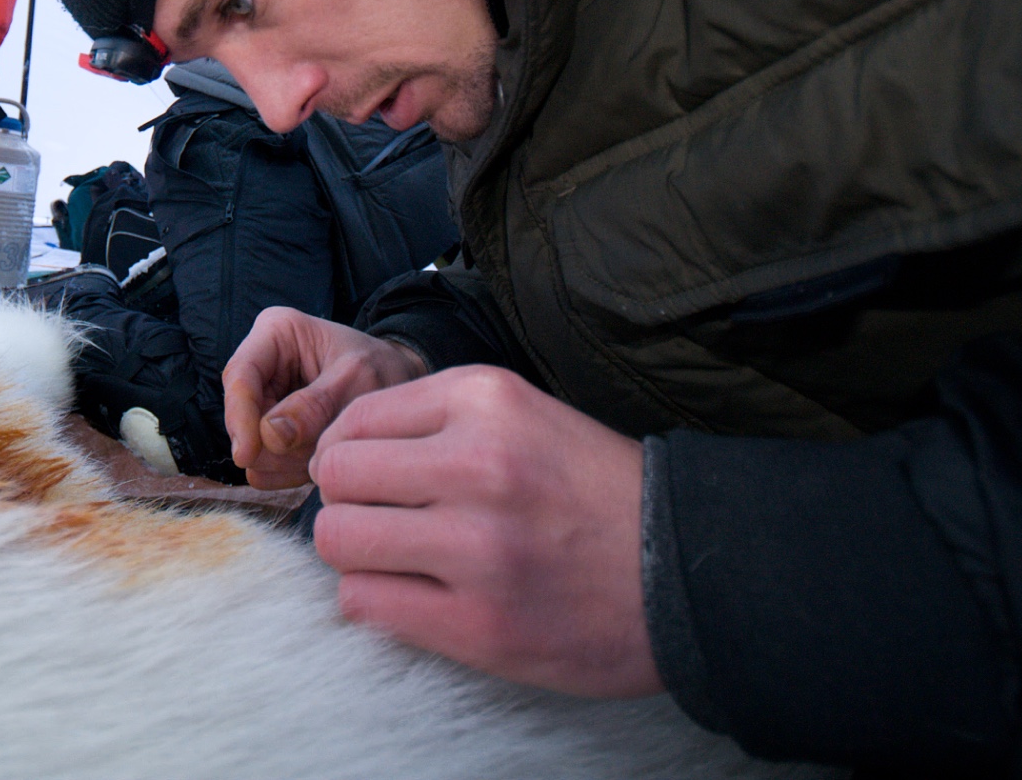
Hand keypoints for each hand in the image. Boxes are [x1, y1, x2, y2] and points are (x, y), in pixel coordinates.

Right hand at [222, 308, 428, 488]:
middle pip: (242, 417)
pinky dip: (291, 472)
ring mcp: (263, 400)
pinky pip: (265, 466)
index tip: (246, 456)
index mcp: (275, 332)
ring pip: (252, 447)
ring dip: (288, 460)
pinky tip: (319, 457)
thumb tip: (270, 436)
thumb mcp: (358, 379)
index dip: (239, 418)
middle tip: (323, 446)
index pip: (239, 376)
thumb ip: (316, 406)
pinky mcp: (269, 432)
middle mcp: (262, 365)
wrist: (397, 386)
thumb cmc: (382, 369)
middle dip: (276, 444)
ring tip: (329, 444)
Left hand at [309, 365, 661, 697]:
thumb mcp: (524, 415)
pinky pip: (365, 601)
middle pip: (336, 475)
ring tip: (395, 560)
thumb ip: (436, 421)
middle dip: (346, 500)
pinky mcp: (479, 622)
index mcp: (486, 399)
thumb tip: (339, 448)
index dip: (349, 452)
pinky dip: (375, 600)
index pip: (355, 418)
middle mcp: (477, 462)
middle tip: (379, 519)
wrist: (685, 569)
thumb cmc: (595, 493)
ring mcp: (476, 545)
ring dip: (355, 553)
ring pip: (338, 538)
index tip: (370, 478)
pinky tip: (413, 596)